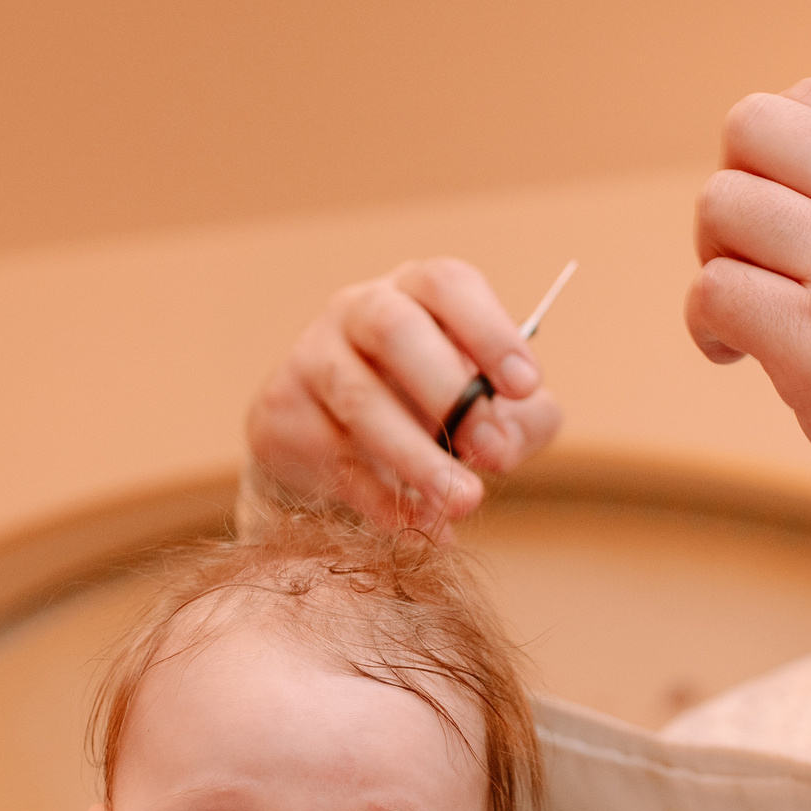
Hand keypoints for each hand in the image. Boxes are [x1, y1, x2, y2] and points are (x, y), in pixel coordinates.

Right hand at [245, 260, 563, 535]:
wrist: (331, 441)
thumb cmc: (427, 410)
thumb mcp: (489, 410)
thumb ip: (519, 424)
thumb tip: (500, 446)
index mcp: (417, 292)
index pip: (447, 284)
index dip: (490, 332)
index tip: (525, 387)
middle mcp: (358, 310)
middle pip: (394, 328)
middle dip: (449, 394)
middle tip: (492, 455)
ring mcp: (312, 358)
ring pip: (359, 399)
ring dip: (417, 459)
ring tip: (462, 503)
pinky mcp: (284, 414)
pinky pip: (333, 458)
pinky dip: (384, 500)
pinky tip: (424, 525)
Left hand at [687, 79, 810, 593]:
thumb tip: (799, 199)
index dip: (778, 157)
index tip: (791, 222)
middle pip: (753, 126)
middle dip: (734, 189)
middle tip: (754, 259)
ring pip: (720, 204)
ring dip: (715, 261)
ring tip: (747, 319)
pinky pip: (713, 291)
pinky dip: (707, 326)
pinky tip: (737, 356)